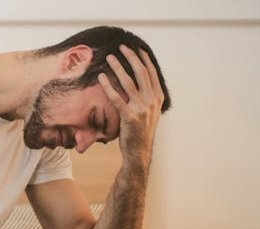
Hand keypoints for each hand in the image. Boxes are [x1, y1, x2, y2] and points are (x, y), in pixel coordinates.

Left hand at [98, 45, 164, 168]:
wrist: (139, 151)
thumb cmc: (140, 130)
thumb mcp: (150, 111)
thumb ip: (147, 96)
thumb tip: (140, 81)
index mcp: (158, 97)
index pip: (151, 73)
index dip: (143, 59)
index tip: (136, 48)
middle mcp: (152, 101)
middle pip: (141, 73)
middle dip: (131, 57)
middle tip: (122, 47)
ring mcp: (142, 109)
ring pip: (128, 82)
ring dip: (118, 67)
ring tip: (110, 57)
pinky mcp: (130, 117)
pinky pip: (116, 98)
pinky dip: (108, 86)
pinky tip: (101, 77)